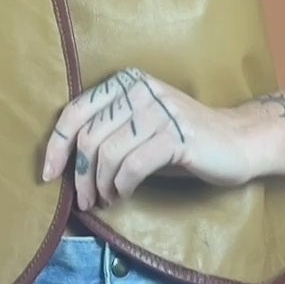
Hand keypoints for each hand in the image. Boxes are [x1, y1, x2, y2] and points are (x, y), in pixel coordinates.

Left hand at [42, 67, 255, 208]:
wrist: (236, 143)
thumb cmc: (179, 142)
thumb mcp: (137, 130)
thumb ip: (106, 135)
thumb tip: (63, 165)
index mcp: (125, 82)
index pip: (75, 111)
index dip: (56, 146)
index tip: (48, 176)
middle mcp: (140, 89)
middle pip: (89, 137)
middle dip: (80, 176)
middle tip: (86, 201)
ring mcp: (160, 109)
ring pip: (108, 154)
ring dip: (100, 185)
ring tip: (107, 200)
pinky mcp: (177, 134)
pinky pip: (133, 166)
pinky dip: (122, 186)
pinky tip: (124, 194)